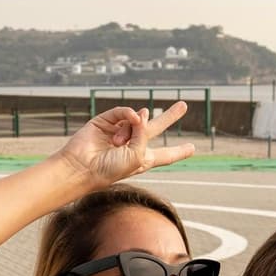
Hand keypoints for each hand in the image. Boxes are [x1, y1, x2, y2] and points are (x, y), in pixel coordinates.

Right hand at [55, 102, 194, 187]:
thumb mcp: (137, 156)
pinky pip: (123, 112)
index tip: (192, 148)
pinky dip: (128, 114)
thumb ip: (144, 134)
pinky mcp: (105, 122)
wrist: (83, 166)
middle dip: (169, 117)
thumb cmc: (110, 169)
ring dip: (132, 128)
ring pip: (137, 119)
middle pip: (156, 127)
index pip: (165, 155)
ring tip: (117, 142)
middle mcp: (132, 144)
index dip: (179, 151)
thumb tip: (141, 112)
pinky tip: (130, 118)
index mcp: (142, 159)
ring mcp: (119, 132)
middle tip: (183, 106)